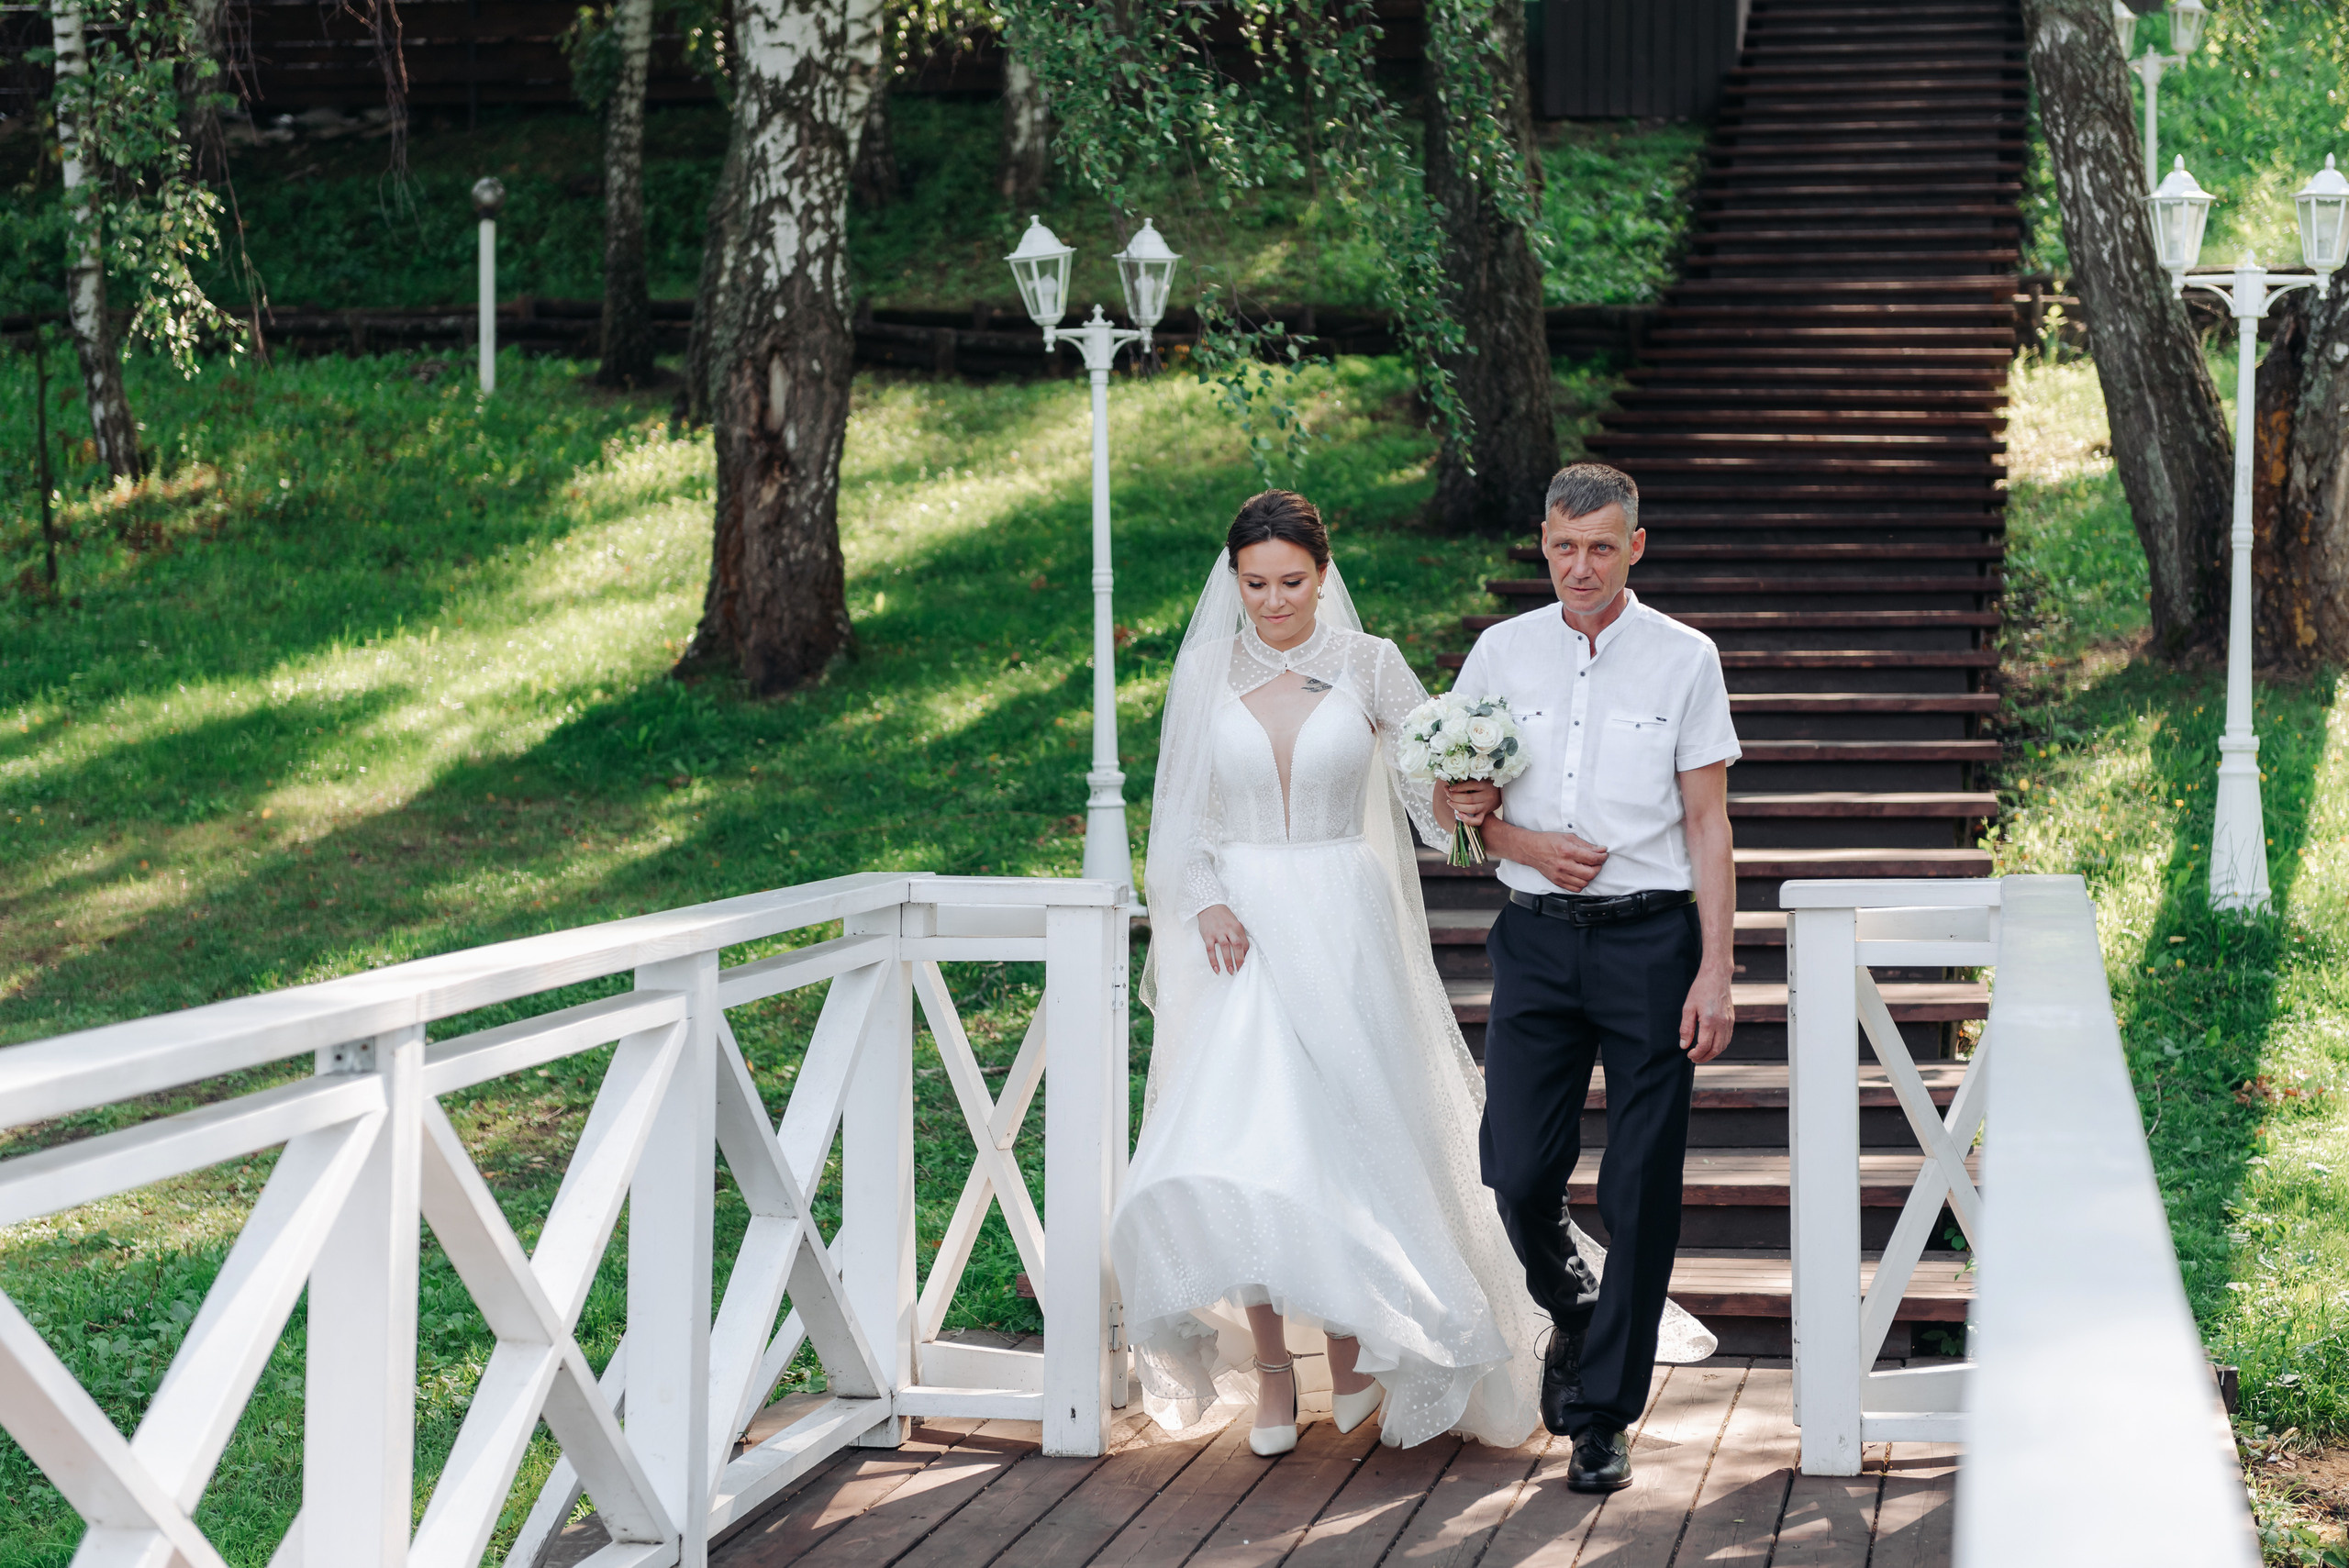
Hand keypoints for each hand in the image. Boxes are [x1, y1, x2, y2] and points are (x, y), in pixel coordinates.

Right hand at [1198, 904, 1250, 973]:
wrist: (1209, 906)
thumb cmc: (1223, 916)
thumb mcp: (1234, 922)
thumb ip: (1239, 934)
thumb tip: (1245, 949)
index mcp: (1237, 927)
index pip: (1244, 942)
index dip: (1246, 953)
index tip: (1246, 962)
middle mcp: (1228, 929)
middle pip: (1237, 945)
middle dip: (1239, 959)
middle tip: (1240, 969)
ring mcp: (1217, 933)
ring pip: (1224, 948)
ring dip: (1228, 961)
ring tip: (1231, 971)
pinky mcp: (1208, 936)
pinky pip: (1210, 950)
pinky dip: (1213, 961)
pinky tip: (1216, 969)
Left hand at [1445, 780, 1500, 826]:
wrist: (1499, 794)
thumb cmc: (1485, 785)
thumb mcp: (1480, 780)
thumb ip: (1468, 781)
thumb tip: (1452, 784)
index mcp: (1485, 785)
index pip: (1471, 785)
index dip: (1459, 787)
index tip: (1450, 787)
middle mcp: (1487, 796)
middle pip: (1469, 798)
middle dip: (1455, 796)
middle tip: (1447, 793)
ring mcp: (1486, 806)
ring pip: (1471, 809)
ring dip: (1457, 806)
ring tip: (1449, 802)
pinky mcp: (1485, 814)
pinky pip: (1477, 820)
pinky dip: (1466, 819)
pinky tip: (1458, 814)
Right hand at [1488, 824, 1608, 891]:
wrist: (1531, 849)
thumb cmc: (1548, 841)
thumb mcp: (1568, 837)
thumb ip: (1586, 845)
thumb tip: (1601, 850)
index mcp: (1568, 851)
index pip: (1592, 858)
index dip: (1602, 857)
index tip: (1604, 855)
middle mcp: (1564, 865)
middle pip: (1590, 873)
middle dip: (1598, 868)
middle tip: (1597, 862)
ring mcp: (1560, 875)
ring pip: (1584, 883)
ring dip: (1590, 876)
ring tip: (1588, 869)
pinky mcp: (1557, 881)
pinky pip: (1575, 889)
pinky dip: (1581, 884)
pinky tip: (1580, 876)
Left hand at [1680, 963, 1733, 1063]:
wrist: (1717, 976)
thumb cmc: (1701, 990)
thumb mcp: (1688, 1008)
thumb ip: (1686, 1028)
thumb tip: (1684, 1045)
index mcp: (1710, 1021)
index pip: (1704, 1046)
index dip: (1696, 1054)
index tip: (1688, 1054)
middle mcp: (1722, 1024)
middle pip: (1716, 1050)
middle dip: (1704, 1057)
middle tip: (1694, 1058)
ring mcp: (1729, 1022)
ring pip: (1723, 1046)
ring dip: (1713, 1053)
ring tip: (1701, 1054)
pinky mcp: (1732, 1020)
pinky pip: (1727, 1038)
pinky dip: (1720, 1045)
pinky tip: (1711, 1044)